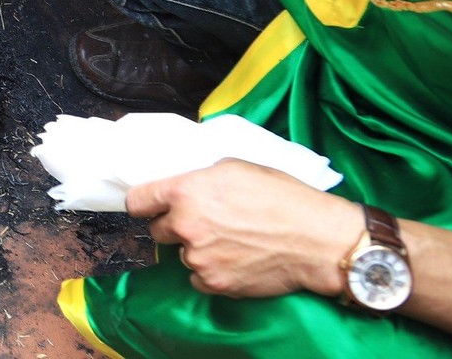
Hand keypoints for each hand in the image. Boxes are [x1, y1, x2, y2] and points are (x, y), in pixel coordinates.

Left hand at [126, 159, 360, 298]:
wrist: (315, 239)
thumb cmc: (281, 196)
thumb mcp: (234, 167)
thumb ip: (199, 178)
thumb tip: (183, 184)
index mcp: (184, 192)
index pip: (136, 201)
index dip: (144, 203)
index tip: (151, 206)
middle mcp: (185, 225)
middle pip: (158, 231)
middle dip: (175, 226)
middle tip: (205, 223)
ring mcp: (198, 258)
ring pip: (182, 255)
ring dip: (198, 249)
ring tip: (231, 241)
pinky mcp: (214, 283)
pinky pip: (198, 278)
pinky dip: (211, 272)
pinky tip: (235, 260)